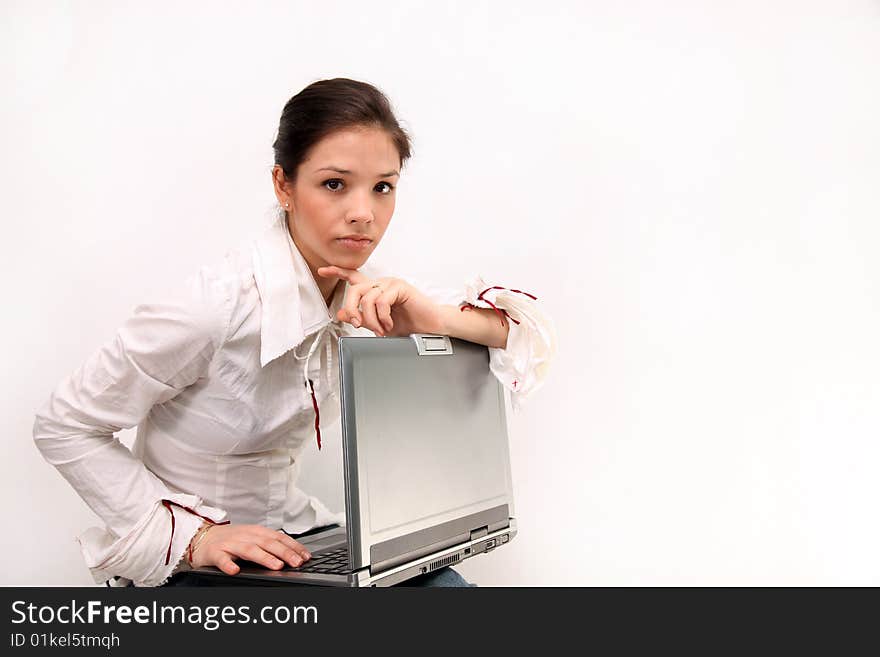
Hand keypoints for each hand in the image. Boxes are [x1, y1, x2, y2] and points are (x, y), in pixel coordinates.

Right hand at [188, 523, 311, 574]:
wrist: (202, 537)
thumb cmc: (231, 540)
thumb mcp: (252, 538)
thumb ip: (269, 545)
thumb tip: (293, 555)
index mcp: (257, 532)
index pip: (279, 538)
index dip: (293, 547)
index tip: (305, 556)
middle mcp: (245, 536)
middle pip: (268, 543)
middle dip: (284, 553)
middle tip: (297, 562)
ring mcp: (230, 544)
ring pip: (249, 550)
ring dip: (264, 558)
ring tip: (276, 566)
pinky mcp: (214, 553)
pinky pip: (221, 559)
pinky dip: (228, 565)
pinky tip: (235, 571)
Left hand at [317, 266, 445, 336]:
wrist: (429, 329)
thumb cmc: (408, 325)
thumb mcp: (378, 325)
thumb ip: (361, 318)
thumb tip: (342, 314)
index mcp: (375, 290)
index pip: (353, 277)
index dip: (338, 272)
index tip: (323, 270)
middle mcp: (381, 284)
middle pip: (354, 289)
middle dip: (352, 309)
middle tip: (357, 324)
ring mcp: (391, 283)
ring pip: (367, 297)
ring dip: (371, 319)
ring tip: (381, 329)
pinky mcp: (400, 287)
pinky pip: (381, 300)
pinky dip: (382, 316)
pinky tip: (390, 324)